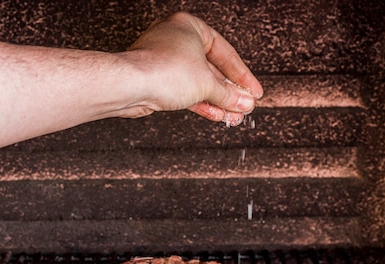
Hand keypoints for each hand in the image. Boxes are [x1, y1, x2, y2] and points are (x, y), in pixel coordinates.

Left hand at [126, 12, 262, 125]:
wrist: (130, 86)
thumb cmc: (162, 70)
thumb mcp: (206, 83)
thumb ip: (228, 94)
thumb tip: (243, 102)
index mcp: (189, 27)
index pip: (224, 52)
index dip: (242, 75)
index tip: (253, 90)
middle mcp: (176, 40)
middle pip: (211, 68)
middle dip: (228, 91)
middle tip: (244, 105)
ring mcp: (164, 61)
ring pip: (197, 82)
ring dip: (217, 100)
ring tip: (233, 114)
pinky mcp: (156, 81)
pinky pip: (184, 92)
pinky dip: (201, 103)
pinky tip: (215, 114)